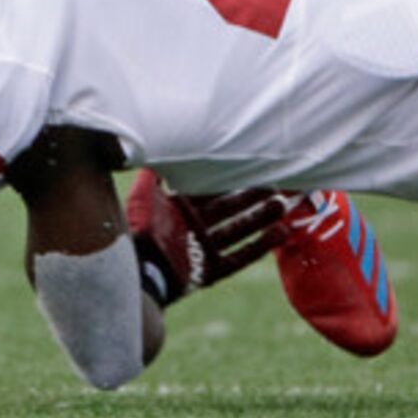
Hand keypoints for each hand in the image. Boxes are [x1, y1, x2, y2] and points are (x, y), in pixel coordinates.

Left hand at [125, 171, 291, 301]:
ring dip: (259, 218)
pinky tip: (280, 234)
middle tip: (274, 183)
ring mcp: (203, 249)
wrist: (135, 273)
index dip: (229, 179)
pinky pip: (240, 257)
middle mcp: (193, 226)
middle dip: (251, 197)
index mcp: (179, 208)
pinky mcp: (210, 271)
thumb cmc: (138, 232)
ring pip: (238, 230)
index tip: (249, 165)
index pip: (210, 189)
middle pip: (229, 208)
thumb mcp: (143, 196)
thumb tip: (163, 144)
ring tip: (283, 205)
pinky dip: (260, 247)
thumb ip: (155, 173)